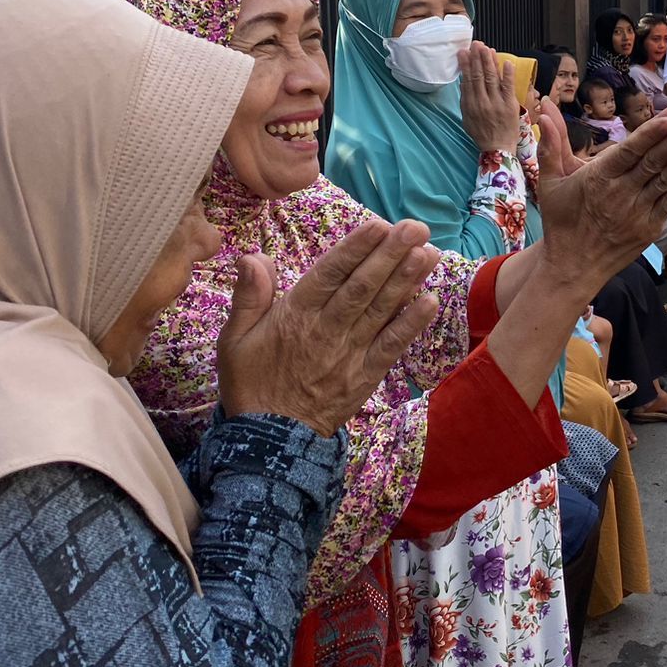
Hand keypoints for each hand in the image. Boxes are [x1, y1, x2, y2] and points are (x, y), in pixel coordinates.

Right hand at [217, 219, 441, 436]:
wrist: (268, 441)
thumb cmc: (251, 383)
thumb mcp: (234, 339)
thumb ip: (248, 295)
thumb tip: (253, 257)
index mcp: (294, 316)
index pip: (329, 275)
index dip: (355, 249)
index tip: (378, 225)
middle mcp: (326, 330)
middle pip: (362, 287)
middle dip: (390, 255)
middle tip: (415, 228)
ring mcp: (349, 353)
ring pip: (381, 310)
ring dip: (407, 281)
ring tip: (429, 253)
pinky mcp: (365, 376)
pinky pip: (391, 346)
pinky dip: (411, 324)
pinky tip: (431, 301)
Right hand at [458, 42, 520, 152]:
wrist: (498, 149)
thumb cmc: (482, 133)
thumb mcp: (467, 118)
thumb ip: (466, 99)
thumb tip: (464, 81)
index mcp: (470, 105)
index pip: (467, 80)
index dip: (465, 65)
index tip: (463, 52)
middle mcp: (482, 102)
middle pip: (479, 76)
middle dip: (477, 58)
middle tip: (476, 44)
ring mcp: (497, 103)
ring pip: (492, 78)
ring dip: (490, 61)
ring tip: (487, 48)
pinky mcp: (510, 105)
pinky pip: (508, 86)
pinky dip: (508, 74)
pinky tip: (506, 61)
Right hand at [534, 96, 666, 281]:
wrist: (572, 268)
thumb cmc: (561, 222)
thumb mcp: (550, 182)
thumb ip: (551, 144)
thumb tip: (543, 109)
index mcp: (598, 178)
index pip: (630, 151)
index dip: (653, 133)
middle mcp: (620, 194)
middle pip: (655, 160)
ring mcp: (637, 212)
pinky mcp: (649, 228)